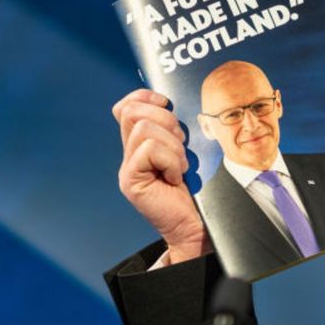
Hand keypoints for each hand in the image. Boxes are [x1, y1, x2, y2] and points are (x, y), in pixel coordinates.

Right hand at [112, 89, 209, 263]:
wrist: (196, 227)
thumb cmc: (197, 191)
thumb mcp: (188, 153)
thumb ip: (176, 133)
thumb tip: (176, 107)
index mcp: (141, 145)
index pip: (127, 107)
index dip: (145, 97)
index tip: (167, 104)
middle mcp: (129, 155)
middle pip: (133, 112)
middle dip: (165, 121)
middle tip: (181, 145)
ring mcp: (128, 168)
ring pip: (144, 129)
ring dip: (172, 145)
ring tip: (181, 167)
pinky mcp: (131, 181)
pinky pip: (150, 150)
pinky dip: (170, 160)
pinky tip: (176, 178)